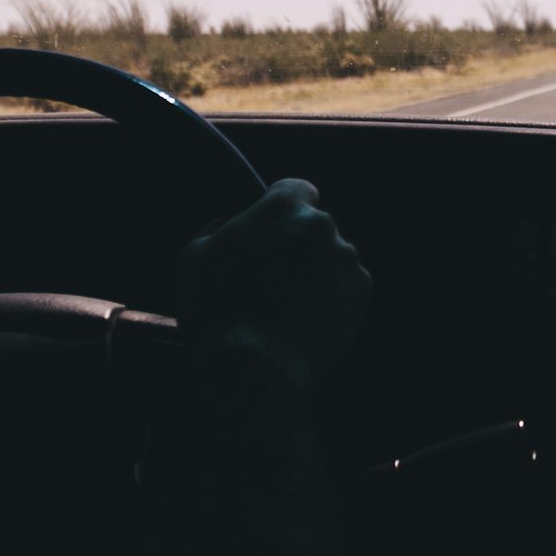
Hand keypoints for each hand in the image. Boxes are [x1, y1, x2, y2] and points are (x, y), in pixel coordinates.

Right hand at [175, 179, 371, 379]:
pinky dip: (333, 297)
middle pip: (314, 225)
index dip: (283, 209)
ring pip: (332, 256)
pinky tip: (307, 317)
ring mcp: (345, 258)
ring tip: (288, 305)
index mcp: (283, 207)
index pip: (296, 189)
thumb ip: (216, 228)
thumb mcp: (194, 256)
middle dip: (298, 244)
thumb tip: (227, 224)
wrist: (252, 367)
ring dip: (317, 271)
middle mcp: (321, 225)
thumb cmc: (216, 310)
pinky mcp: (361, 291)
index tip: (275, 230)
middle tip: (274, 277)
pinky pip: (347, 285)